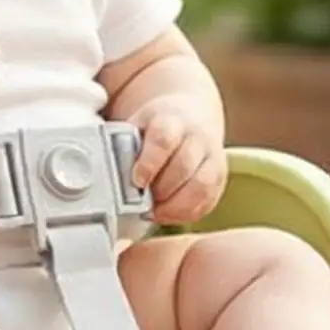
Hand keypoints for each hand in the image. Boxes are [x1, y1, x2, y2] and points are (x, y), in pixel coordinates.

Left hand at [129, 99, 226, 223]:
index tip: (137, 181)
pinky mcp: (220, 176)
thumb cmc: (157, 126)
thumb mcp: (137, 125)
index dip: (149, 163)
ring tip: (155, 212)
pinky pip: (209, 200)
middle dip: (161, 190)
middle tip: (141, 202)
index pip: (163, 140)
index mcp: (171, 119)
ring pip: (202, 186)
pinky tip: (170, 214)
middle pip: (183, 166)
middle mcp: (197, 136)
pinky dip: (188, 213)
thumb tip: (108, 174)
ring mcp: (213, 156)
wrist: (191, 115)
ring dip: (175, 206)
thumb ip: (124, 147)